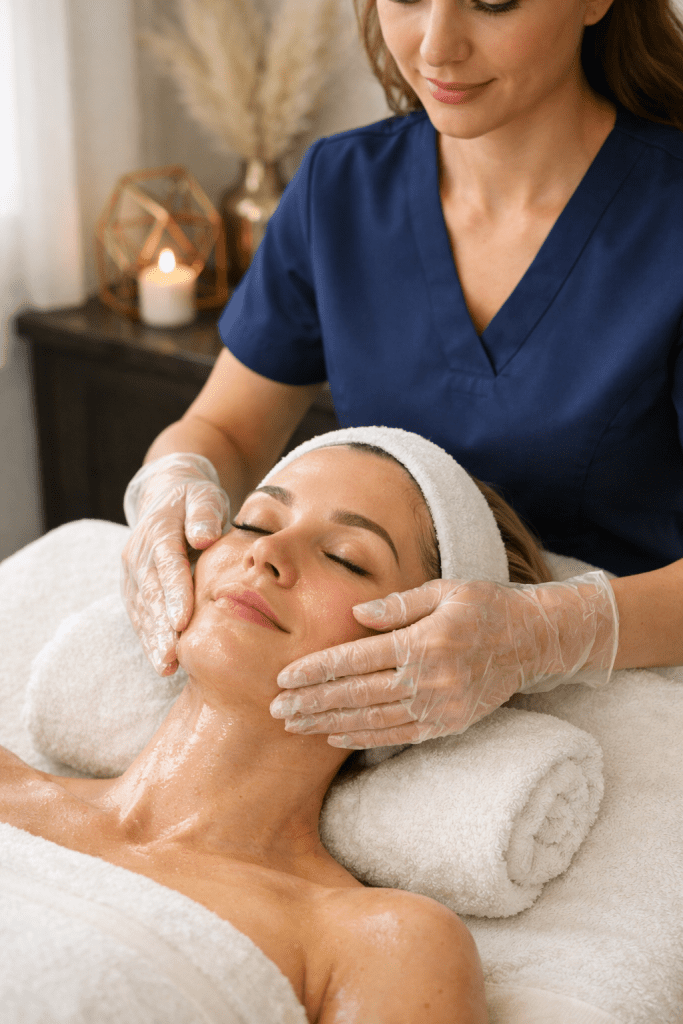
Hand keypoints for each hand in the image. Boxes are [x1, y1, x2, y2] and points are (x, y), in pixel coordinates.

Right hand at [121, 453, 228, 674]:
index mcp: (158, 530)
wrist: (169, 497)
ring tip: (166, 666)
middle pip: (150, 593)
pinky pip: (139, 615)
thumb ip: (204, 514)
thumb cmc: (195, 500)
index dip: (174, 593)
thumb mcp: (204, 496)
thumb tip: (203, 537)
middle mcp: (139, 553)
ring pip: (141, 609)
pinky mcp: (134, 587)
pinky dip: (149, 639)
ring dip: (152, 639)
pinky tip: (161, 662)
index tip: (182, 620)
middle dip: (160, 627)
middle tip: (172, 657)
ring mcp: (132, 572)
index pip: (166, 565)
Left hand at [270, 573, 618, 747]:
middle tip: (275, 708)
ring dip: (329, 724)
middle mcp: (430, 679)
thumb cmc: (487, 605)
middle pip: (357, 694)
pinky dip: (364, 737)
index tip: (284, 677)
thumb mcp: (445, 589)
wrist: (536, 639)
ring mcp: (441, 706)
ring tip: (295, 726)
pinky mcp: (450, 723)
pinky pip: (399, 735)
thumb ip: (398, 604)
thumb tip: (355, 615)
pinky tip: (336, 736)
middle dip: (312, 702)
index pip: (357, 660)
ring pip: (373, 720)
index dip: (317, 671)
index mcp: (424, 641)